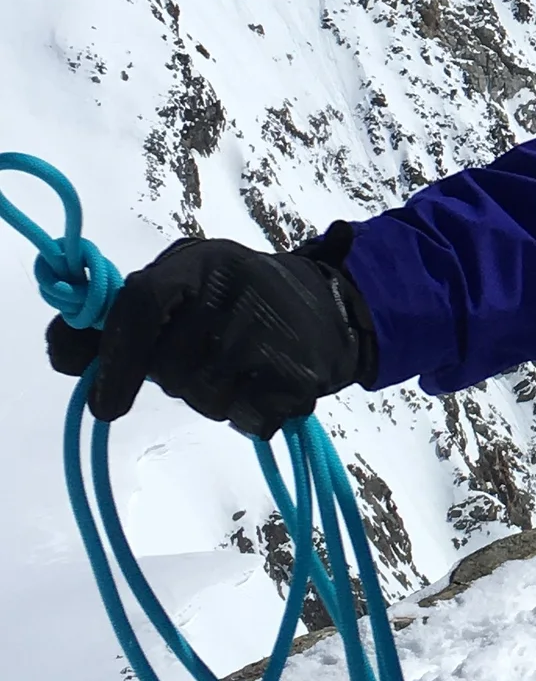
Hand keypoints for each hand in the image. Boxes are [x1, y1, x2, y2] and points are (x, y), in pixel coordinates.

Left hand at [45, 237, 370, 437]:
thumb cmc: (232, 299)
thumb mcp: (180, 286)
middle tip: (206, 353)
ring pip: (205, 397)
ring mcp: (268, 330)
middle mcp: (234, 287)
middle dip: (177, 376)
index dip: (117, 356)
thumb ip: (119, 317)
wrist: (328, 307)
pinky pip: (245, 418)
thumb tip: (63, 354)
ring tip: (241, 365)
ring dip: (214, 396)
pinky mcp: (297, 372)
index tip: (106, 405)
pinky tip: (266, 382)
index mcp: (198, 262)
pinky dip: (249, 412)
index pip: (141, 303)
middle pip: (170, 366)